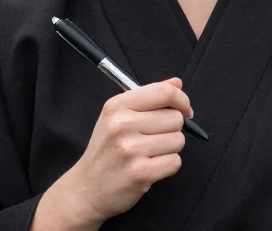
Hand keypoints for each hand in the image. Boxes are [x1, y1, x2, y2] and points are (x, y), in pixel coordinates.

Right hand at [34, 78, 192, 228]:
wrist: (86, 188)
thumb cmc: (106, 151)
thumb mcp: (117, 117)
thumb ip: (149, 97)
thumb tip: (177, 82)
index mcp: (117, 106)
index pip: (164, 92)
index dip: (182, 100)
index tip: (184, 110)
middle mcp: (122, 124)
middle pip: (175, 118)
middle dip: (172, 129)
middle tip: (153, 139)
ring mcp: (130, 149)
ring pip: (178, 140)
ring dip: (170, 149)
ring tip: (150, 154)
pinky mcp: (140, 172)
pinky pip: (175, 162)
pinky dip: (168, 166)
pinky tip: (151, 167)